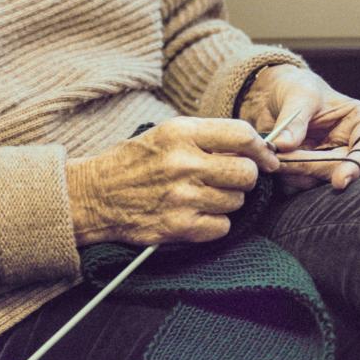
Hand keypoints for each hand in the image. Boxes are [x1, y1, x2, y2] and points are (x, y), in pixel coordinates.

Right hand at [66, 118, 281, 246]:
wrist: (93, 195)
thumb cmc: (132, 162)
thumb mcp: (165, 134)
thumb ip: (205, 137)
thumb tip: (252, 148)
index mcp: (180, 133)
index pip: (242, 135)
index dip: (261, 148)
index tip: (266, 157)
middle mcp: (183, 163)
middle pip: (246, 172)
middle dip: (246, 177)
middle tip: (231, 179)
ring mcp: (181, 197)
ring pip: (235, 201)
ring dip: (228, 201)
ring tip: (205, 196)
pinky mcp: (178, 226)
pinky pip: (221, 226)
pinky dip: (215, 223)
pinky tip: (197, 215)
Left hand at [238, 64, 359, 193]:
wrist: (276, 95)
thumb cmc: (297, 87)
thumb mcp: (298, 95)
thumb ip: (294, 121)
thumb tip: (283, 145)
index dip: (356, 166)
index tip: (339, 181)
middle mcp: (352, 145)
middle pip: (341, 169)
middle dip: (311, 169)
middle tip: (282, 161)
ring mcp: (332, 161)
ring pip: (320, 180)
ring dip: (295, 174)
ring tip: (273, 156)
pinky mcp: (311, 172)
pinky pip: (302, 184)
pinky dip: (287, 178)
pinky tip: (273, 163)